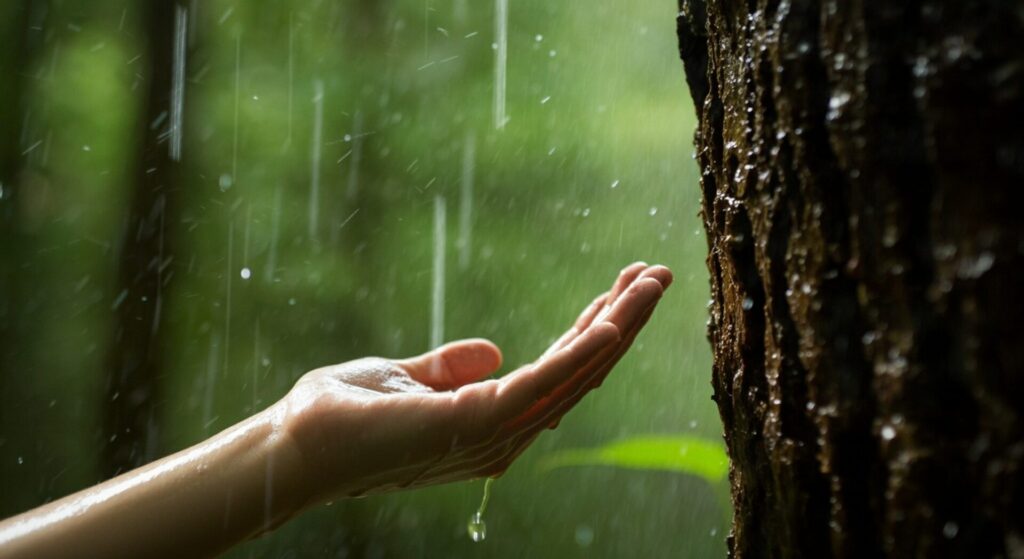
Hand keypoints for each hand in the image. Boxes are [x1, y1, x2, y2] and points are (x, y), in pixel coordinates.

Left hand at [280, 263, 671, 505]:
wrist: (291, 445)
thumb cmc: (340, 416)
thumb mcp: (407, 378)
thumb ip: (449, 367)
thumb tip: (490, 350)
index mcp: (490, 423)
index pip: (558, 373)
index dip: (594, 331)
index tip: (621, 288)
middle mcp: (504, 435)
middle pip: (579, 374)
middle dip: (622, 324)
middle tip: (656, 276)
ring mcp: (493, 435)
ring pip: (574, 376)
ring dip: (617, 328)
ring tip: (651, 283)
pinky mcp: (475, 424)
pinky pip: (543, 385)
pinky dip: (582, 354)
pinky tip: (611, 323)